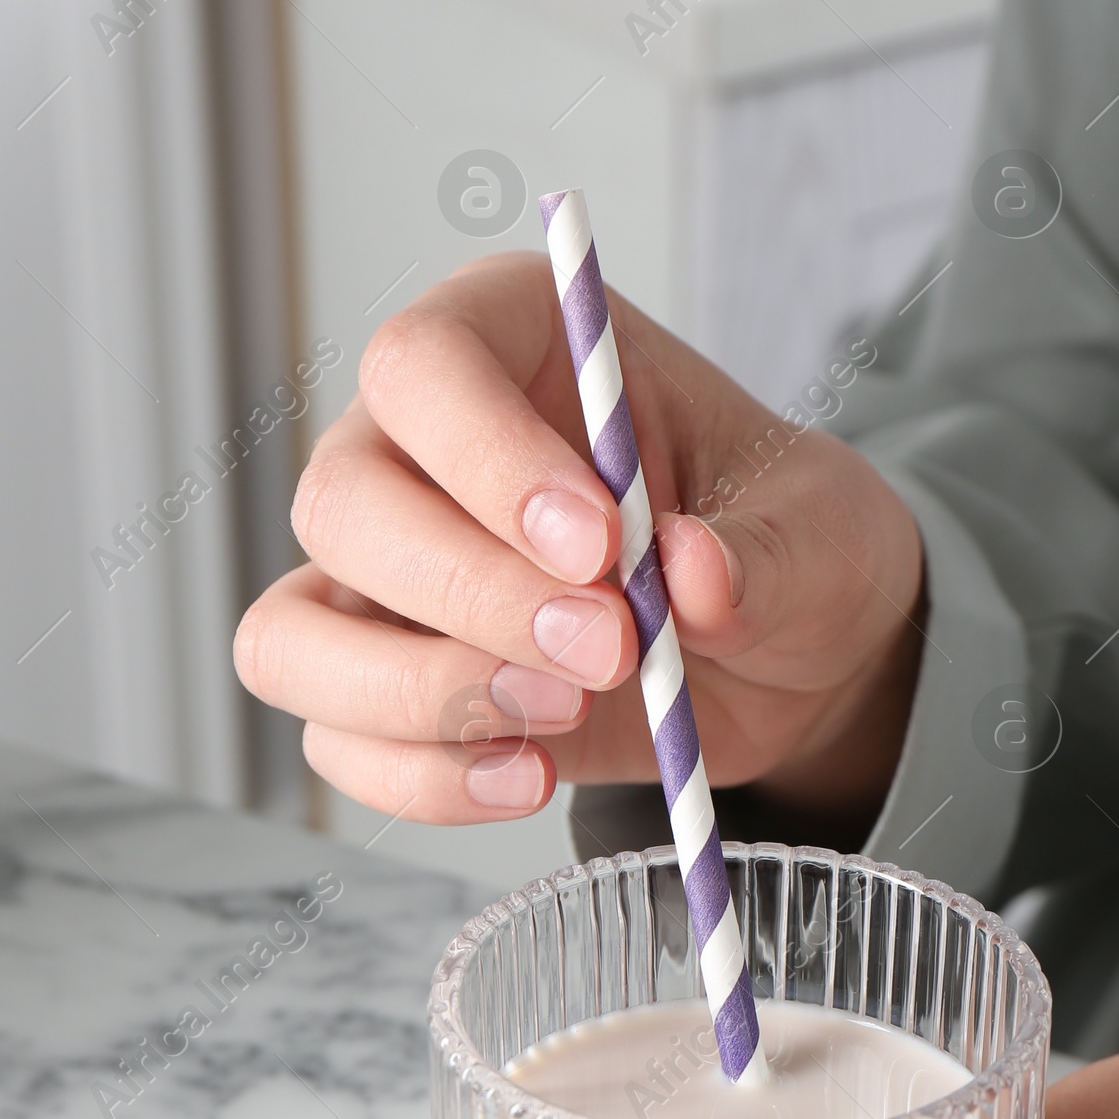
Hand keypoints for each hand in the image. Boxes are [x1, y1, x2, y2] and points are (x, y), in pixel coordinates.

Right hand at [233, 255, 924, 831]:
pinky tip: (529, 776)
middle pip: (342, 504)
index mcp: (509, 341)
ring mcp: (383, 580)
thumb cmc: (785, 546)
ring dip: (423, 698)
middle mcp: (413, 451)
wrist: (788, 658)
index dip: (487, 458)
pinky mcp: (392, 691)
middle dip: (469, 597)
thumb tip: (693, 574)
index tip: (599, 546)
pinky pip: (336, 741)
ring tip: (566, 719)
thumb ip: (766, 553)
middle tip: (610, 650)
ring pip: (297, 637)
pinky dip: (422, 777)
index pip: (422, 366)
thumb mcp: (821, 532)